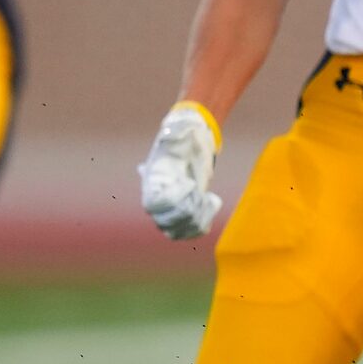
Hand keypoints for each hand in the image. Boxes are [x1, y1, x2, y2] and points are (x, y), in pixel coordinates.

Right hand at [139, 102, 221, 239]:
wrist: (191, 146)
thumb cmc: (184, 136)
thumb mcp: (180, 130)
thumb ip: (175, 131)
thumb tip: (173, 130)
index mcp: (151, 182)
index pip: (153, 205)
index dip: (174, 200)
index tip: (192, 183)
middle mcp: (154, 201)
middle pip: (166, 224)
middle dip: (190, 209)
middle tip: (200, 190)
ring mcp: (167, 211)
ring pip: (177, 233)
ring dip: (198, 218)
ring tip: (207, 198)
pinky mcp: (183, 217)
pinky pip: (190, 233)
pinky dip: (204, 223)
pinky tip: (211, 203)